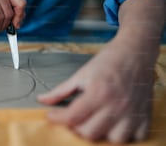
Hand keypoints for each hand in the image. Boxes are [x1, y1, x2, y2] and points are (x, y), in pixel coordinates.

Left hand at [37, 39, 154, 142]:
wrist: (135, 51)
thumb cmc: (109, 60)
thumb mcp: (81, 73)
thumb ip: (61, 90)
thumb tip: (43, 100)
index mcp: (99, 93)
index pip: (72, 116)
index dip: (57, 118)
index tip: (52, 116)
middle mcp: (116, 105)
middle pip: (90, 132)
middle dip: (76, 127)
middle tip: (73, 117)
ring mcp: (133, 112)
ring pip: (112, 139)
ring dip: (100, 133)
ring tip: (94, 121)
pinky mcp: (145, 116)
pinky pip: (135, 138)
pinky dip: (122, 134)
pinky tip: (114, 124)